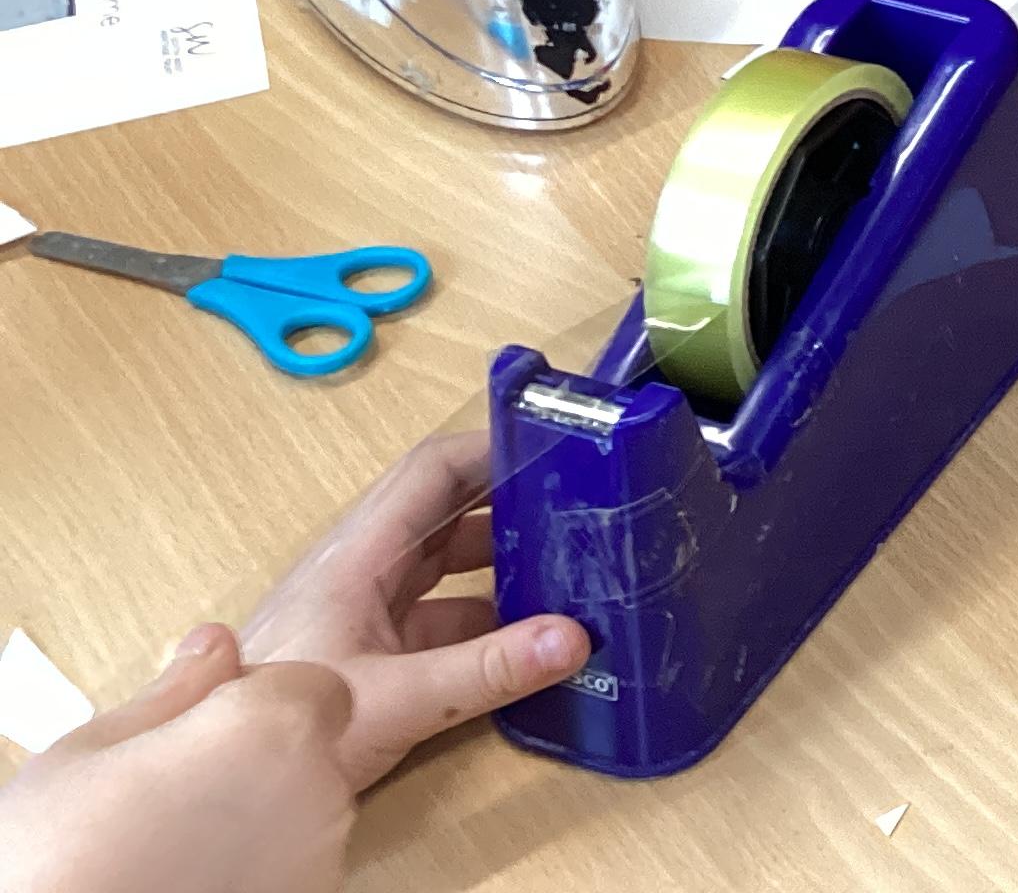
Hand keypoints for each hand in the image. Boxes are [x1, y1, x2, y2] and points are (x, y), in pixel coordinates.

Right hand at [0, 631, 354, 892]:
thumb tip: (214, 646)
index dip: (259, 699)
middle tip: (175, 787)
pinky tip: (188, 877)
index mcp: (273, 729)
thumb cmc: (55, 860)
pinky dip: (256, 865)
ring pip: (302, 812)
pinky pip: (291, 866)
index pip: (313, 686)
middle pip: (309, 750)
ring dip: (257, 814)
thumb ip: (174, 692)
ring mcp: (318, 860)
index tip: (204, 722)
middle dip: (257, 756)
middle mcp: (319, 790)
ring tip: (172, 841)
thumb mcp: (90, 752)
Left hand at [235, 430, 588, 794]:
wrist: (218, 783)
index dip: (493, 451)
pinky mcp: (372, 652)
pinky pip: (442, 615)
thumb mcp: (396, 698)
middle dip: (513, 506)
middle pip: (448, 512)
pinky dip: (487, 619)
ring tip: (569, 572)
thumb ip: (486, 670)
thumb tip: (574, 638)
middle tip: (582, 510)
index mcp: (360, 555)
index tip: (558, 451)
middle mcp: (364, 570)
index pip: (433, 471)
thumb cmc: (280, 724)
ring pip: (447, 565)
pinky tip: (527, 641)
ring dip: (502, 565)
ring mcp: (366, 610)